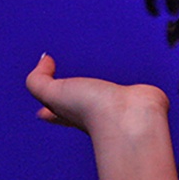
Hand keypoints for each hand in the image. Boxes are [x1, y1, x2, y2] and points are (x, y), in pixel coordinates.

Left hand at [25, 54, 168, 136]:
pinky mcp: (140, 102)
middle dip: (75, 105)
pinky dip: (135, 90)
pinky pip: (135, 93)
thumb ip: (38, 80)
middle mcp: (96, 114)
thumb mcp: (52, 94)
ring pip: (110, 100)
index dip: (48, 111)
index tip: (42, 113)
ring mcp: (119, 108)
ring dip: (108, 95)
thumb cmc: (92, 111)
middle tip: (72, 99)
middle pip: (81, 109)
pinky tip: (137, 86)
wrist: (130, 117)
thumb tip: (45, 61)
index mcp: (73, 114)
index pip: (56, 113)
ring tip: (106, 88)